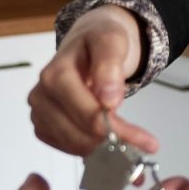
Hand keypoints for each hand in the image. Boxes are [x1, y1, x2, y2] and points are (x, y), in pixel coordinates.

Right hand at [29, 5, 157, 154]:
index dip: (117, 130)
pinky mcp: (44, 125)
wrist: (87, 40)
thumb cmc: (99, 38)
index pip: (88, 114)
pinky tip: (108, 144)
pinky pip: (67, 148)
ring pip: (73, 145)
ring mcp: (40, 113)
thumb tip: (109, 100)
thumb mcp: (111, 39)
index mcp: (55, 75)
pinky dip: (89, 150)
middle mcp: (41, 96)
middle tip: (143, 147)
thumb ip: (109, 64)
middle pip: (79, 135)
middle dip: (113, 143)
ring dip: (103, 151)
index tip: (148, 143)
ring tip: (130, 147)